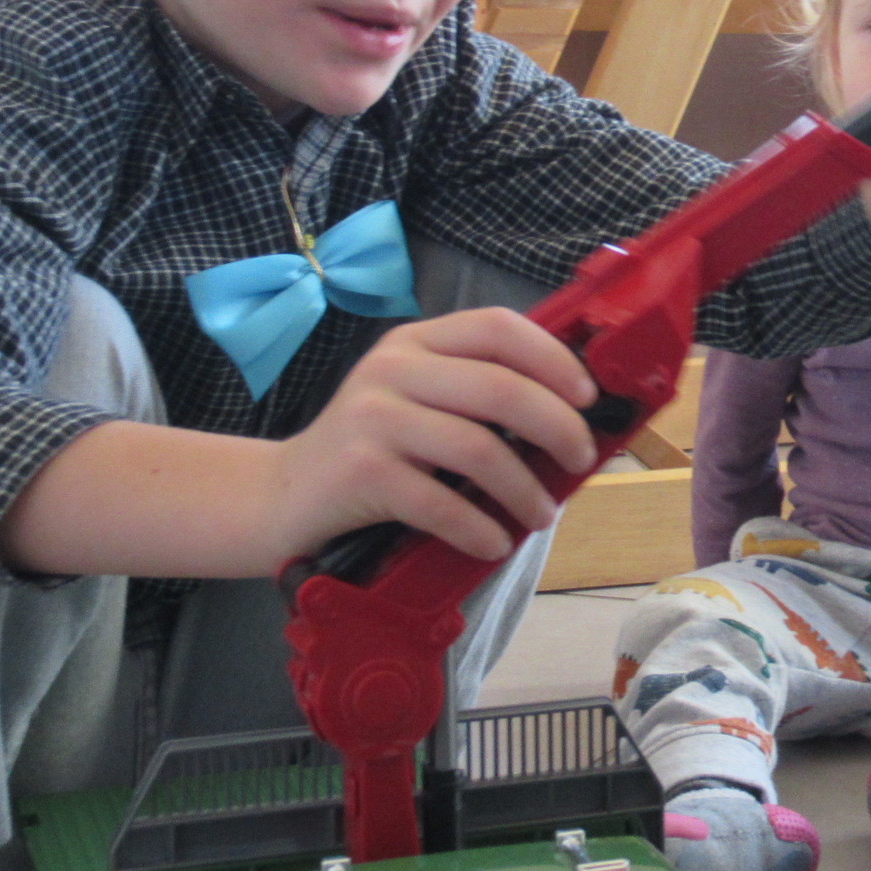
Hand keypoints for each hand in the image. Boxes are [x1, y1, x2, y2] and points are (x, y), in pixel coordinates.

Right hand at [266, 308, 598, 563]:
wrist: (283, 496)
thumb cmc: (372, 453)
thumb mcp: (419, 401)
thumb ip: (477, 394)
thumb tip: (572, 420)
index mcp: (416, 341)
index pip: (499, 327)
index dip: (554, 359)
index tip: (587, 398)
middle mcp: (393, 369)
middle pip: (501, 388)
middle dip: (557, 428)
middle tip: (579, 461)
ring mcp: (372, 418)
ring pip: (479, 448)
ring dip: (524, 490)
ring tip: (541, 515)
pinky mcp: (360, 472)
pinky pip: (441, 502)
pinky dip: (479, 528)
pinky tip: (493, 542)